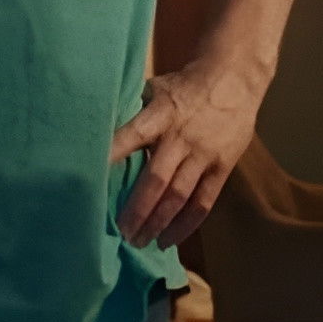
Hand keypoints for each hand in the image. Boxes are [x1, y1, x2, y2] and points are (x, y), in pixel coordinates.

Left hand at [110, 58, 266, 247]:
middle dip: (136, 210)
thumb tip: (97, 136)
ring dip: (157, 223)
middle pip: (156, 180)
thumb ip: (133, 114)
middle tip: (120, 233)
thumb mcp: (155, 90)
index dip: (111, 155)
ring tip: (139, 242)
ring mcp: (204, 155)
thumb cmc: (184, 86)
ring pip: (179, 196)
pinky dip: (185, 224)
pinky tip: (169, 239)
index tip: (87, 178)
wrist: (235, 79)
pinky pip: (203, 202)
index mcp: (161, 114)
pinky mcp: (222, 167)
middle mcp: (181, 137)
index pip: (132, 136)